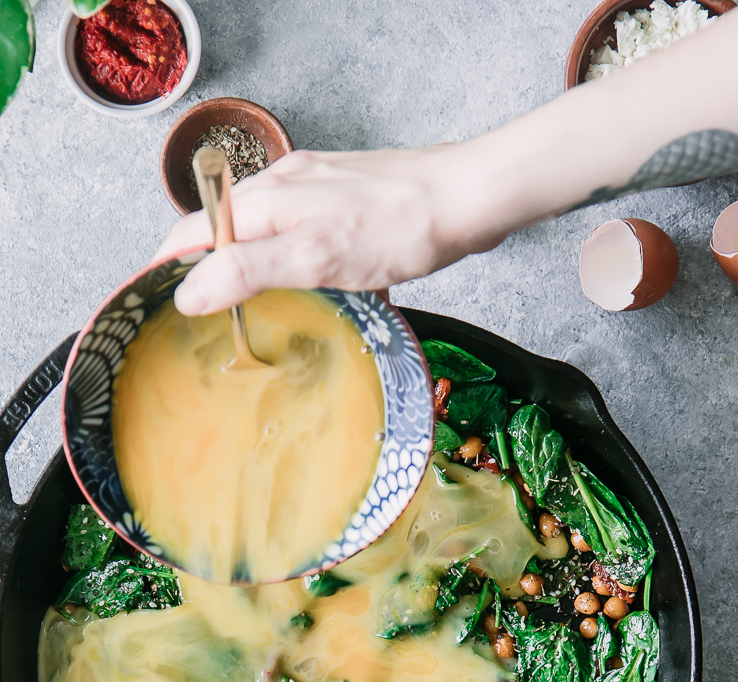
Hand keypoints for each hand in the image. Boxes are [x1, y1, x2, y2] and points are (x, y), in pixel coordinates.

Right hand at [156, 144, 498, 315]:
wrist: (468, 200)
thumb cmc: (400, 227)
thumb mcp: (314, 256)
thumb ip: (248, 270)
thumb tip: (190, 290)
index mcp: (268, 199)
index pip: (193, 229)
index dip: (169, 267)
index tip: (157, 304)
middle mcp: (287, 189)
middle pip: (228, 233)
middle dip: (213, 275)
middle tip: (208, 323)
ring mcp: (321, 195)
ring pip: (271, 239)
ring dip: (265, 277)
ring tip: (266, 320)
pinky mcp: (351, 208)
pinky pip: (312, 243)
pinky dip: (310, 273)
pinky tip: (333, 299)